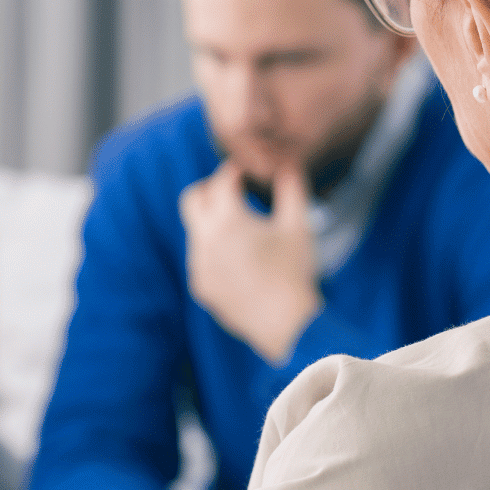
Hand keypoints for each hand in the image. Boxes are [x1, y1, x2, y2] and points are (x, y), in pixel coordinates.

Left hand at [180, 161, 322, 362]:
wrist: (285, 324)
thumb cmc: (295, 271)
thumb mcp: (298, 226)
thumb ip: (291, 189)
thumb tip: (287, 166)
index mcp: (228, 221)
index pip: (220, 182)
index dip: (232, 172)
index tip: (243, 172)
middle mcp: (204, 240)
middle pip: (191, 199)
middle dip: (208, 190)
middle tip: (230, 192)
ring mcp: (198, 265)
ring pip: (196, 232)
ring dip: (213, 224)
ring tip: (242, 230)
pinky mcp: (200, 286)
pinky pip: (200, 259)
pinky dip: (213, 251)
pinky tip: (238, 259)